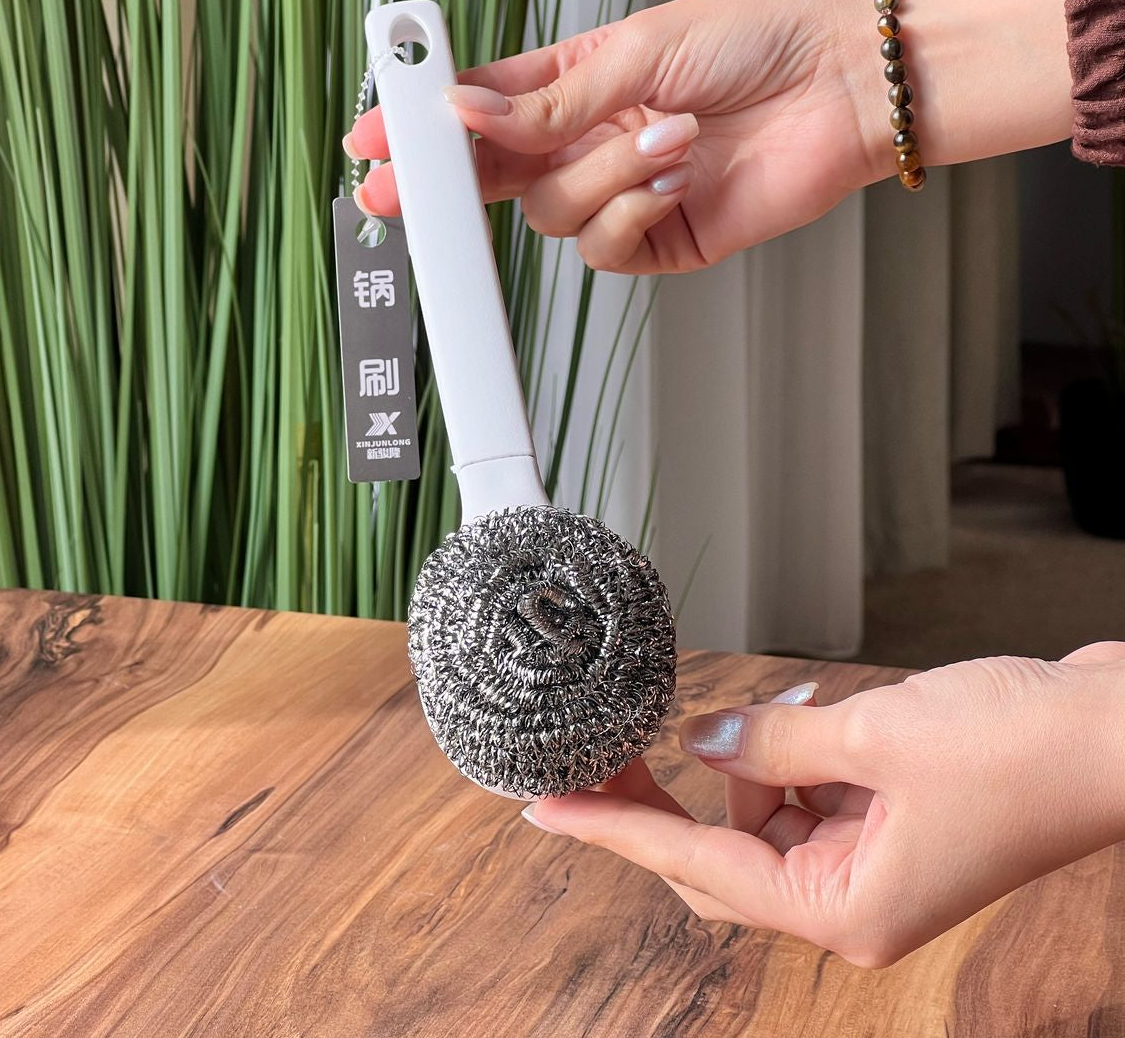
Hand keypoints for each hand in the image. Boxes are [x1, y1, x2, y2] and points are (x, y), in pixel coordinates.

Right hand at [346, 0, 878, 273]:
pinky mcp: (656, 239)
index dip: (423, 127)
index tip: (373, 136)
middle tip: (400, 186)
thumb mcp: (638, 48)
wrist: (843, 88)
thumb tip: (469, 117)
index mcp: (576, 84)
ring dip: (604, 173)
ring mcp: (621, 193)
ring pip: (551, 213)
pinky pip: (604, 247)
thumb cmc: (758, 41)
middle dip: (448, 183)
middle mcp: (590, 142)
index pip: (480, 113)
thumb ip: (549, 102)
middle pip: (493, 176)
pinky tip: (674, 175)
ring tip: (665, 132)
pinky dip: (633, 211)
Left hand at [524, 642, 1124, 967]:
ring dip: (758, 756)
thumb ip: (772, 742)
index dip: (616, 830)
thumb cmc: (1019, 750)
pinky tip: (823, 711)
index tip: (547, 807)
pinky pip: (809, 791)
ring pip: (765, 815)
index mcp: (846, 908)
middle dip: (674, 794)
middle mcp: (853, 900)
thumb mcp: (873, 737)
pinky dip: (797, 750)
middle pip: (721, 856)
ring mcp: (873, 863)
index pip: (696, 867)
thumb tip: (705, 738)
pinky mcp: (891, 824)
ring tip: (806, 705)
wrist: (1116, 731)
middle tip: (620, 738)